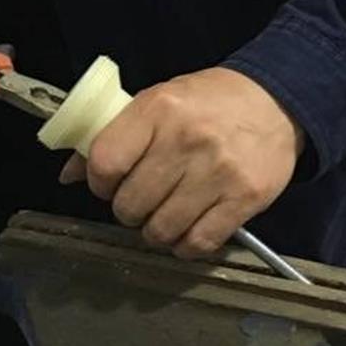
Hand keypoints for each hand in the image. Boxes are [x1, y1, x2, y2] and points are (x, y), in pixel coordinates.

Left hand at [58, 66, 302, 256]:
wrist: (277, 100)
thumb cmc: (208, 102)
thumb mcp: (157, 102)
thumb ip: (114, 135)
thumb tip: (69, 174)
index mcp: (157, 109)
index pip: (105, 162)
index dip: (99, 183)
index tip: (109, 183)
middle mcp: (186, 140)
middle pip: (131, 204)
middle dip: (128, 210)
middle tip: (141, 200)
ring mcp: (218, 172)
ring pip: (162, 230)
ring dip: (156, 231)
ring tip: (164, 215)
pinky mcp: (245, 199)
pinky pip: (200, 243)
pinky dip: (186, 246)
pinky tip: (188, 229)